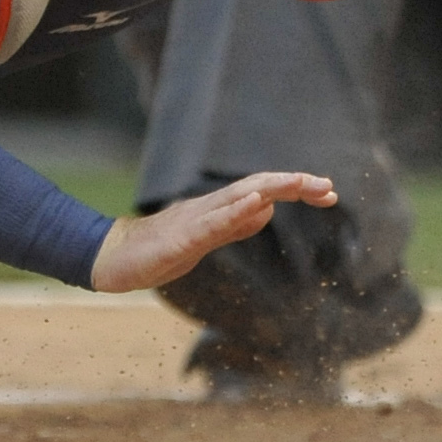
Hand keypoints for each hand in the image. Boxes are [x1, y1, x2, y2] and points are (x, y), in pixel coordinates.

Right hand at [85, 170, 336, 292]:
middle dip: (295, 184)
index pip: (263, 193)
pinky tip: (257, 203)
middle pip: (257, 187)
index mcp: (218, 211)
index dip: (296, 190)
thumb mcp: (204, 240)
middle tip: (329, 188)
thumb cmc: (156, 251)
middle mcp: (209, 207)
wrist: (112, 259)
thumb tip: (267, 212)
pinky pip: (211, 223)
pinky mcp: (180, 238)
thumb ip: (233, 227)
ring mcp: (194, 220)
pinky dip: (236, 212)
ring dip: (272, 188)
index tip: (329, 194)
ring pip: (238, 197)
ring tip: (301, 183)